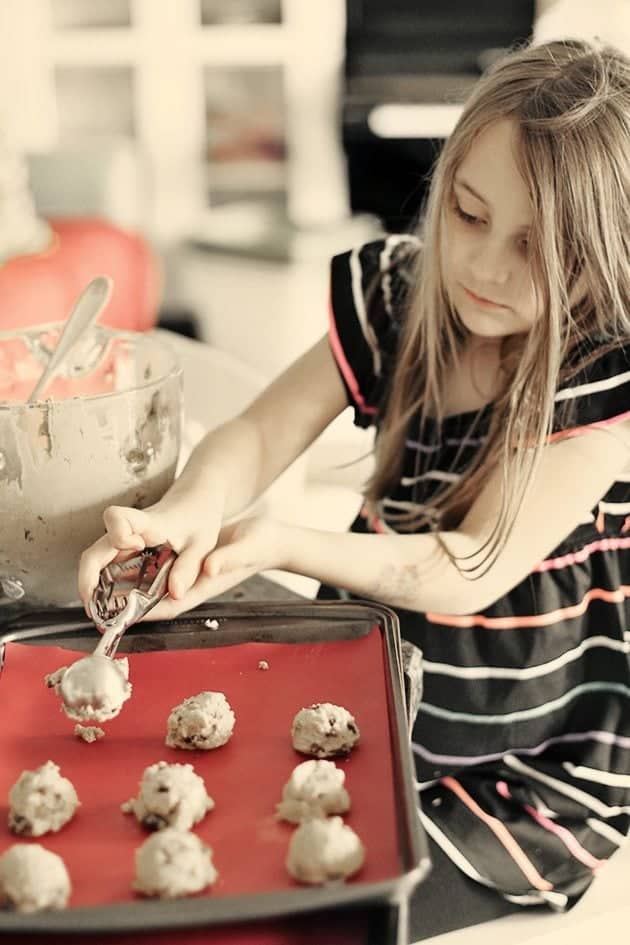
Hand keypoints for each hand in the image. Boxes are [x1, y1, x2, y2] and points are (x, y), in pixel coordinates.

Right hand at [77, 497, 223, 615]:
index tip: (136, 546)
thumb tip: (175, 593)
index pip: (116, 517)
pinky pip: (107, 568)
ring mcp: (124, 542)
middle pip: (95, 550)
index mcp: (148, 523)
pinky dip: (104, 587)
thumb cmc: (197, 518)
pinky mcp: (125, 552)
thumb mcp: (201, 544)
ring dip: (93, 587)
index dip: (118, 534)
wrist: (194, 503)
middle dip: (88, 579)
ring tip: (99, 613)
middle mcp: (128, 532)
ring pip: (96, 562)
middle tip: (94, 607)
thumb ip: (188, 567)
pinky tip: (112, 605)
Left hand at [108, 514, 289, 621]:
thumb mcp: (245, 548)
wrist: (270, 537)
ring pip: (153, 585)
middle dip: (125, 602)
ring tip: (100, 578)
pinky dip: (141, 567)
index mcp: (202, 587)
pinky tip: (124, 555)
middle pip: (153, 600)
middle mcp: (192, 585)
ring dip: (130, 584)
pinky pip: (159, 570)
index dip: (138, 612)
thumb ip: (227, 559)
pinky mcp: (189, 562)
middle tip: (95, 597)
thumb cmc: (260, 544)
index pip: (165, 606)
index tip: (112, 612)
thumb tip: (208, 568)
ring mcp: (190, 575)